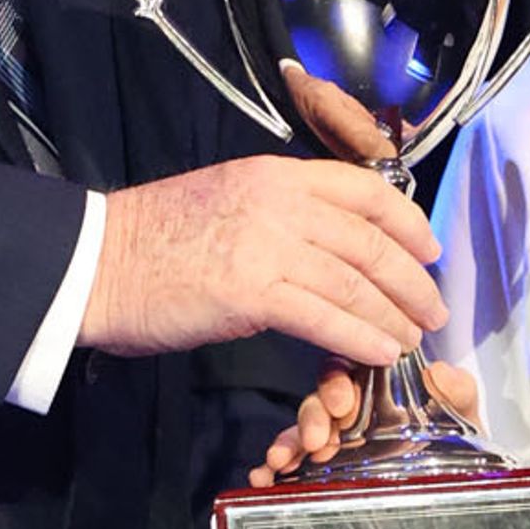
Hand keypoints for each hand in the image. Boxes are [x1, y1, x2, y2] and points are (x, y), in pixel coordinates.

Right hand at [86, 162, 444, 367]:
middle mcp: (279, 201)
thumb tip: (328, 251)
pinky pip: (325, 315)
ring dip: (393, 316)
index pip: (364, 190)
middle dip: (411, 281)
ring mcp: (267, 244)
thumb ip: (280, 216)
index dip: (407, 223)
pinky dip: (360, 337)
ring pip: (355, 280)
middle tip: (433, 312)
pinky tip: (379, 354)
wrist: (96, 262)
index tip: (429, 251)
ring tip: (411, 342)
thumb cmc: (153, 241)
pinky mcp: (251, 290)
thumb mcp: (226, 201)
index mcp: (275, 174)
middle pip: (370, 240)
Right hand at [249, 360, 483, 484]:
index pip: (349, 370)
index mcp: (380, 387)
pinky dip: (274, 467)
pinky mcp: (325, 469)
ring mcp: (337, 440)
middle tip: (317, 440)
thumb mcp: (462, 418)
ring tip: (282, 460)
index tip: (343, 403)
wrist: (458, 489)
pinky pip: (294, 462)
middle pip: (320, 401)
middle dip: (313, 418)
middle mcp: (353, 410)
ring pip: (303, 430)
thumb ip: (457, 394)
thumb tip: (441, 372)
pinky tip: (263, 476)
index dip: (339, 382)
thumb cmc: (455, 445)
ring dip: (289, 442)